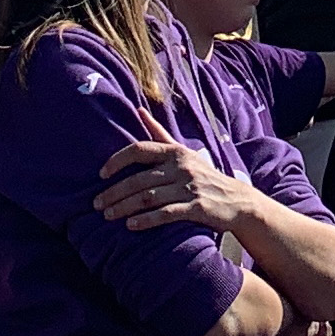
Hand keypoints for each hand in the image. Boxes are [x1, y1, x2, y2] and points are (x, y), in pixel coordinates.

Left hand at [97, 140, 259, 234]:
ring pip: (149, 197)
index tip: (101, 174)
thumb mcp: (183, 152)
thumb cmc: (203, 175)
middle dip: (115, 192)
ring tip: (108, 216)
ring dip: (125, 207)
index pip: (140, 149)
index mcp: (175, 152)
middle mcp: (182, 167)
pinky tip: (131, 225)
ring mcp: (190, 187)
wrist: (237, 200)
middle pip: (140, 178)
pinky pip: (166, 214)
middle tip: (97, 204)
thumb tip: (138, 109)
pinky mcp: (197, 208)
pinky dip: (146, 220)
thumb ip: (158, 132)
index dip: (118, 160)